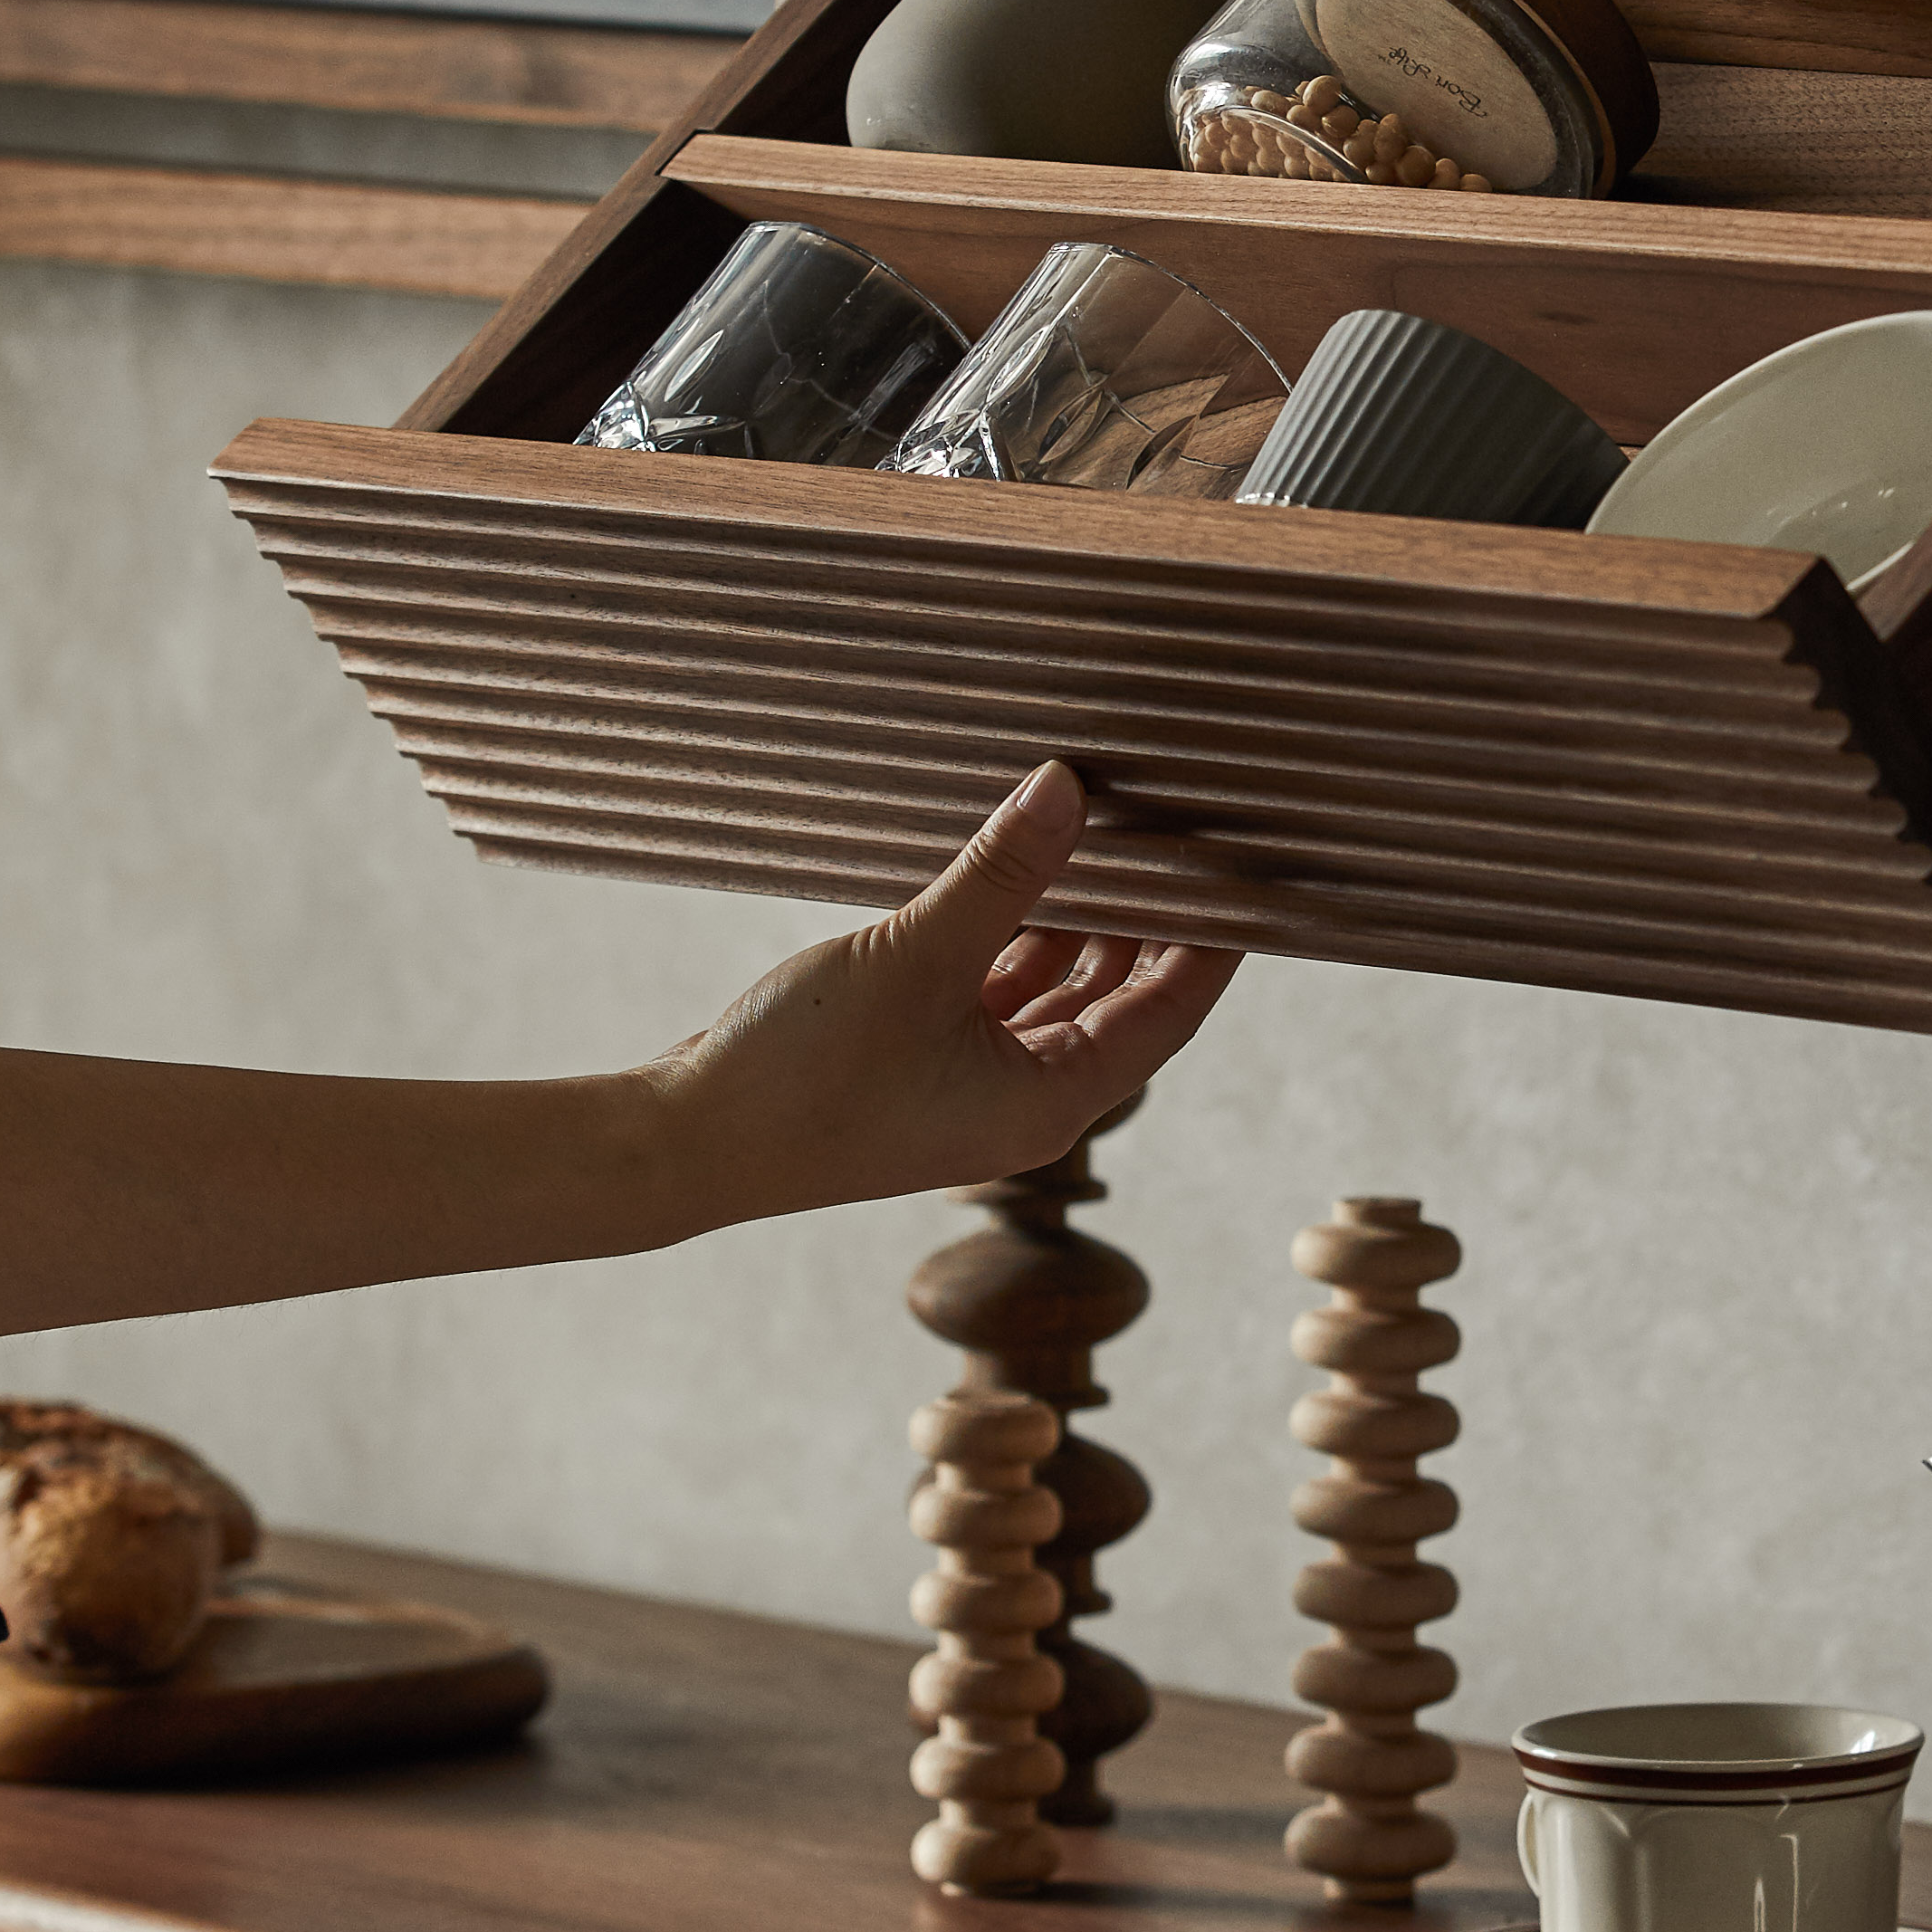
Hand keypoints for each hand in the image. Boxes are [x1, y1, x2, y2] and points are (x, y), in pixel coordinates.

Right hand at [652, 762, 1235, 1218]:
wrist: (685, 1142)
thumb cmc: (801, 1077)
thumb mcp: (915, 958)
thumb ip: (1000, 875)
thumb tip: (1070, 789)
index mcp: (1054, 1101)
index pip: (1173, 1006)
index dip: (1214, 932)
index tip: (1245, 853)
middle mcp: (1030, 1097)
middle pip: (1126, 992)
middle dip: (1152, 911)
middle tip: (1179, 817)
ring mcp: (977, 1079)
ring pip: (1063, 981)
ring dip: (1082, 911)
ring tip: (1108, 819)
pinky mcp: (929, 1055)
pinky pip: (1002, 980)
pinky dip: (1018, 925)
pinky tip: (1022, 857)